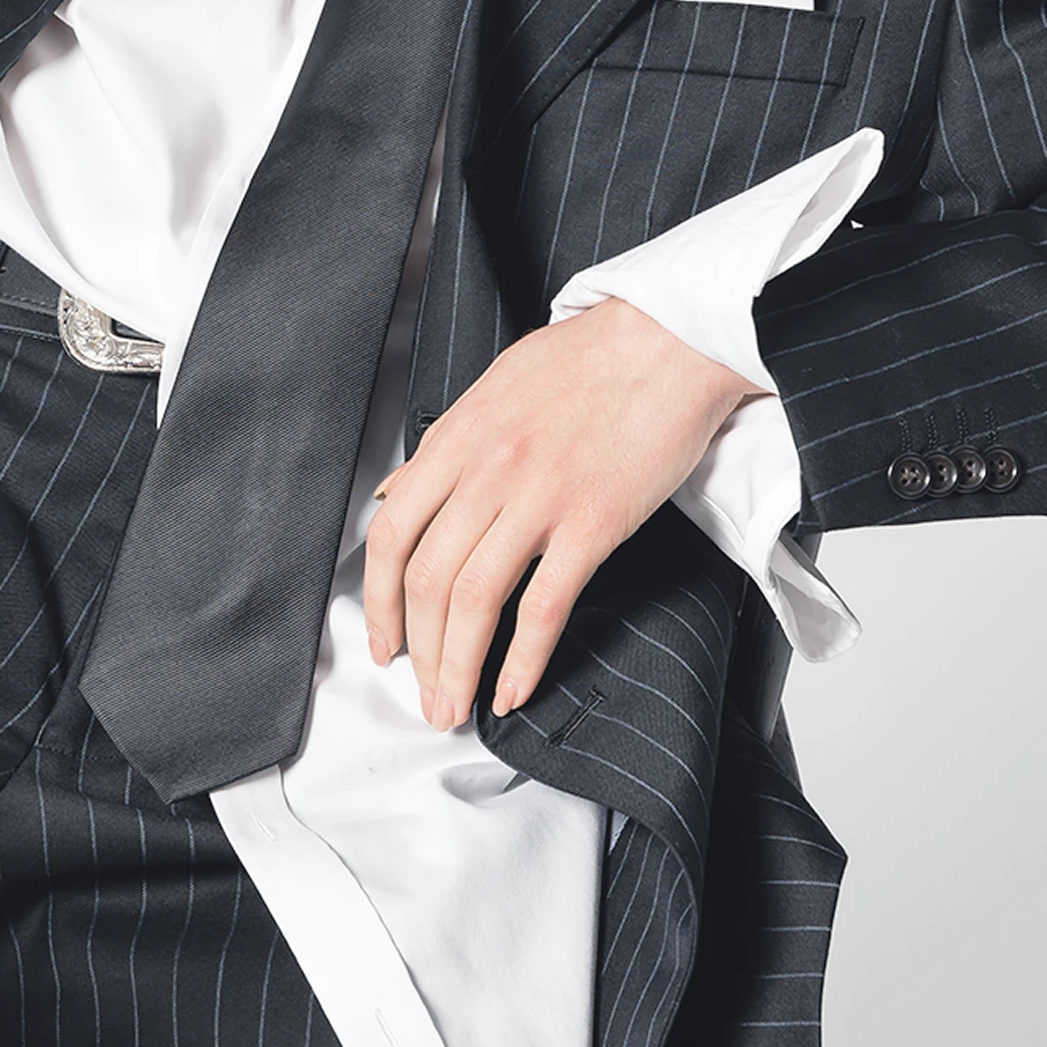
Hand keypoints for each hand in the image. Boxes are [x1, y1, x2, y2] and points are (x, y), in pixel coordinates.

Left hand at [361, 296, 756, 732]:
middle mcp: (486, 468)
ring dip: (457, 666)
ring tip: (456, 706)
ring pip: (473, 600)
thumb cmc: (588, 360)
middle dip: (417, 650)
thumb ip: (445, 446)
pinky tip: (512, 689)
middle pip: (426, 578)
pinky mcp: (593, 521)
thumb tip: (396, 490)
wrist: (668, 340)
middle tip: (423, 693)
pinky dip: (522, 658)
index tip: (384, 640)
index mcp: (456, 436)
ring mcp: (538, 496)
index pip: (392, 532)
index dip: (379, 598)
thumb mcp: (494, 387)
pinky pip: (544, 605)